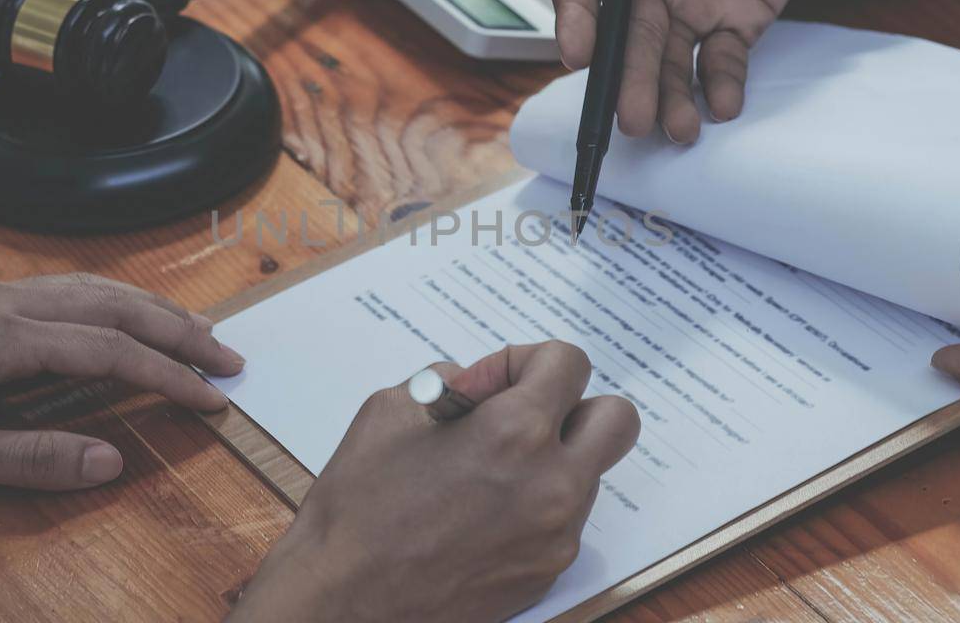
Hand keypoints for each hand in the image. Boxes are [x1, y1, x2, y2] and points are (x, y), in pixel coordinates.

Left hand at [0, 274, 243, 489]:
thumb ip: (29, 457)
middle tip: (230, 360)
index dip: (169, 377)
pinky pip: (60, 291)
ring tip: (194, 335)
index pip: (109, 352)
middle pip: (112, 305)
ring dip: (148, 311)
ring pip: (88, 289)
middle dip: (178, 331)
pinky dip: (109, 305)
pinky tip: (117, 321)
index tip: (215, 402)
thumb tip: (109, 459)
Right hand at [230, 342, 640, 621]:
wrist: (344, 600)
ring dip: (552, 459)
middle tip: (520, 417)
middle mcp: (553, 484)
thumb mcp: (392, 410)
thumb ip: (451, 382)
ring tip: (486, 473)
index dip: (523, 361)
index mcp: (516, 432)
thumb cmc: (358, 507)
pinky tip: (481, 513)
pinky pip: (563, 521)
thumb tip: (480, 386)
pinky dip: (535, 506)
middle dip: (572, 406)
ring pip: (588, 473)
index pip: (569, 363)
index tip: (486, 385)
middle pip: (615, 419)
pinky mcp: (546, 572)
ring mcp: (556, 535)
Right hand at [552, 0, 844, 139]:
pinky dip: (721, 86)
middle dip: (627, 79)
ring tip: (676, 131)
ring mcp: (688, 0)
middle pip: (626, 36)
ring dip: (668, 97)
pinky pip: (723, 59)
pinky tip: (722, 106)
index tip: (577, 51)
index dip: (575, 17)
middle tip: (631, 118)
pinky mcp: (735, 16)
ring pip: (668, 60)